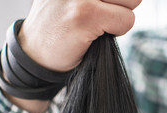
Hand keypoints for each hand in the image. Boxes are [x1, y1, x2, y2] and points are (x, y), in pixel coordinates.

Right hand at [4, 0, 139, 112]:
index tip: (101, 6)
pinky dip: (116, 32)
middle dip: (121, 4)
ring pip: (133, 0)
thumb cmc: (59, 25)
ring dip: (119, 17)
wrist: (34, 53)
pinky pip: (126, 20)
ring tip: (95, 24)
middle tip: (98, 16)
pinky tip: (94, 35)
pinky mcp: (85, 14)